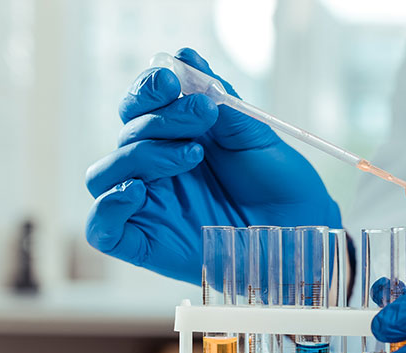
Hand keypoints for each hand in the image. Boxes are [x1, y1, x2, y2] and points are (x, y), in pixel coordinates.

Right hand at [84, 48, 340, 283]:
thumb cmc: (281, 183)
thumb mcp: (254, 134)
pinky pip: (103, 229)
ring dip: (140, 154)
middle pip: (124, 136)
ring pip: (105, 174)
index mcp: (177, 138)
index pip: (139, 107)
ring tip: (192, 154)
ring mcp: (149, 207)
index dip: (147, 89)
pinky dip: (108, 207)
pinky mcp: (146, 244)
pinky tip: (136, 190)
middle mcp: (156, 171)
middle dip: (159, 119)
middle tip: (202, 116)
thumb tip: (186, 56)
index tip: (173, 80)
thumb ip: (219, 100)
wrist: (303, 227)